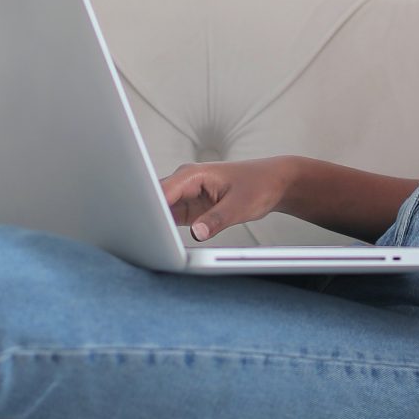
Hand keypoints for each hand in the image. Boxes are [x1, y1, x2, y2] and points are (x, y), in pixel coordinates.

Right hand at [159, 156, 298, 241]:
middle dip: (147, 219)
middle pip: (154, 201)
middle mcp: (183, 182)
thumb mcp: (240, 205)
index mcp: (192, 174)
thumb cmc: (259, 185)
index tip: (145, 227)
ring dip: (155, 225)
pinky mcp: (188, 208)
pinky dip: (165, 230)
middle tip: (145, 242)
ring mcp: (184, 195)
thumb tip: (197, 233)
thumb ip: (217, 219)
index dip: (150, 209)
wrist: (273, 183)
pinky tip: (164, 242)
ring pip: (159, 211)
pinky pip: (169, 219)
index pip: (161, 191)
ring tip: (152, 244)